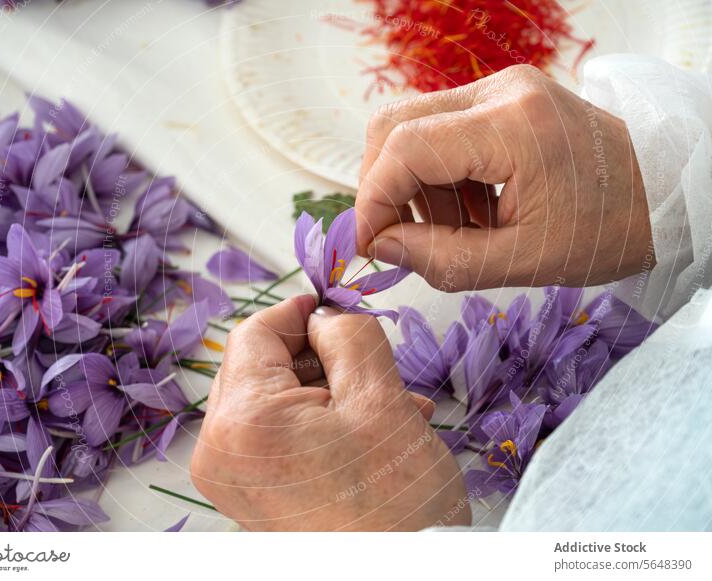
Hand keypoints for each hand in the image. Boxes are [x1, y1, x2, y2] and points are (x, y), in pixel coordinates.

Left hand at [190, 296, 469, 530]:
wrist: (403, 577)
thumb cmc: (395, 510)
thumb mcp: (381, 399)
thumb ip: (348, 336)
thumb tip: (325, 316)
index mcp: (243, 421)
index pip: (253, 333)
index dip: (297, 312)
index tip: (329, 307)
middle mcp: (221, 452)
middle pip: (259, 366)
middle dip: (318, 358)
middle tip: (369, 363)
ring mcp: (232, 478)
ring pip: (273, 400)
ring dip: (327, 392)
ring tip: (387, 405)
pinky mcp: (250, 494)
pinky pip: (275, 435)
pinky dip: (315, 423)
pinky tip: (366, 429)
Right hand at [355, 64, 652, 291]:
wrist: (660, 192)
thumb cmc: (607, 230)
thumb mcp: (524, 261)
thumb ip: (444, 259)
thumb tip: (381, 247)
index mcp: (514, 126)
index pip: (406, 147)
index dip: (374, 198)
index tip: (369, 244)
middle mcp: (501, 91)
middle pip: (394, 124)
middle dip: (382, 187)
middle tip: (398, 239)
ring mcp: (500, 89)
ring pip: (411, 127)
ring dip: (411, 186)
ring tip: (449, 233)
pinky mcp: (501, 100)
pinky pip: (439, 131)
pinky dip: (435, 177)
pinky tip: (467, 213)